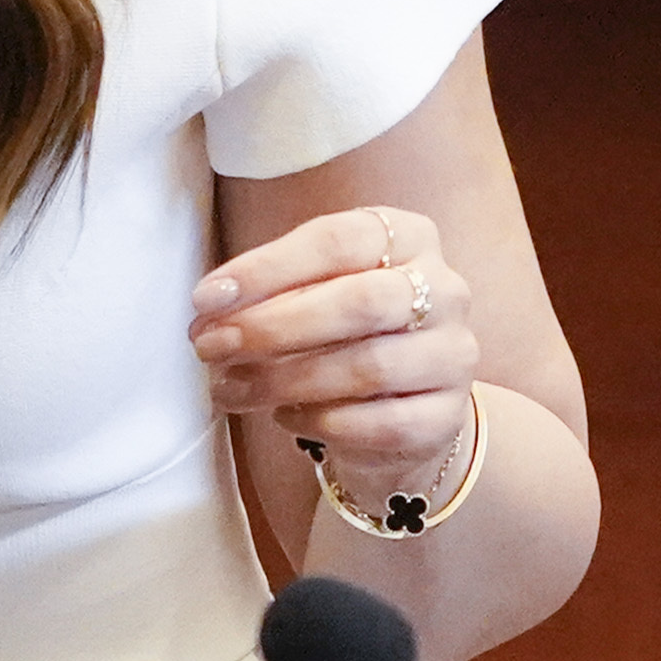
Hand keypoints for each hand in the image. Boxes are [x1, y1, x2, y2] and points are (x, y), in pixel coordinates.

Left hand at [190, 203, 477, 511]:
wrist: (401, 407)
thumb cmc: (343, 335)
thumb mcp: (311, 294)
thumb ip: (270, 292)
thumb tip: (210, 310)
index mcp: (408, 237)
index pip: (337, 240)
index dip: (267, 268)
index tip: (207, 298)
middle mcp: (444, 290)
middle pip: (359, 302)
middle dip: (273, 327)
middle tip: (211, 347)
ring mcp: (453, 355)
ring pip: (368, 367)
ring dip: (284, 380)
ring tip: (230, 388)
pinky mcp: (447, 416)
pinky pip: (381, 424)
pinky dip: (321, 422)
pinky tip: (284, 417)